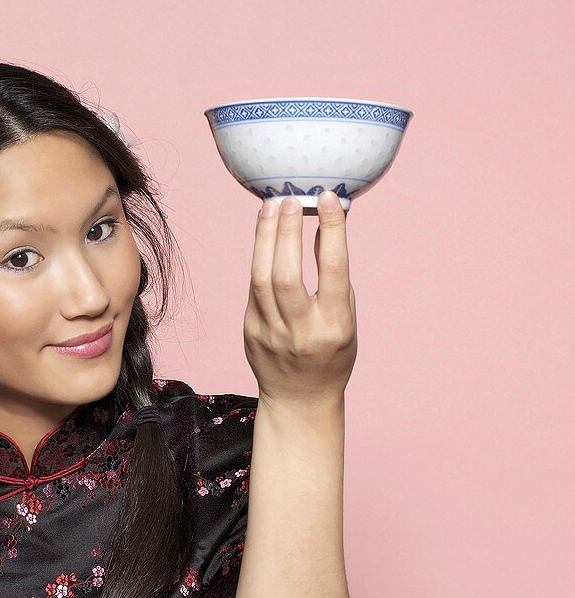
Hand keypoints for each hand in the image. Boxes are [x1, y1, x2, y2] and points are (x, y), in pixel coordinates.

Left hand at [243, 191, 356, 406]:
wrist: (299, 399)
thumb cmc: (331, 353)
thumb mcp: (346, 319)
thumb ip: (336, 277)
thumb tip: (327, 226)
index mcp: (334, 326)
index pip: (333, 270)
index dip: (331, 230)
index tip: (326, 198)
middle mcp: (300, 330)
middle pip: (286, 273)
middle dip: (286, 231)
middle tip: (289, 198)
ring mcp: (271, 333)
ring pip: (261, 278)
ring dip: (264, 237)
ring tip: (270, 207)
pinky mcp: (250, 331)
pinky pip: (253, 288)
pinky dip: (259, 258)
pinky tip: (264, 236)